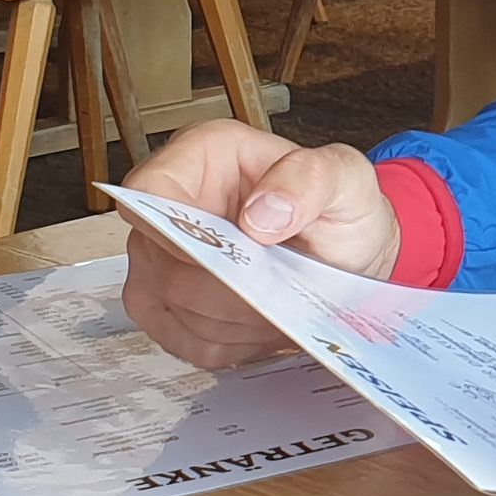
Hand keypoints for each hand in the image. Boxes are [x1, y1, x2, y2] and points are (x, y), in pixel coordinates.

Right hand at [118, 119, 398, 369]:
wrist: (347, 252)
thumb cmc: (338, 206)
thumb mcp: (346, 178)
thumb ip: (310, 179)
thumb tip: (262, 212)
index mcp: (202, 155)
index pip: (148, 192)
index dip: (176, 232)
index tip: (229, 259)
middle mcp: (170, 204)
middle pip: (161, 261)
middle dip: (226, 286)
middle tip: (280, 287)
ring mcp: (159, 257)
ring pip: (171, 304)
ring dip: (232, 317)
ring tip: (281, 300)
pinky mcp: (165, 304)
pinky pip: (181, 338)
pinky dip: (227, 340)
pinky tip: (263, 321)